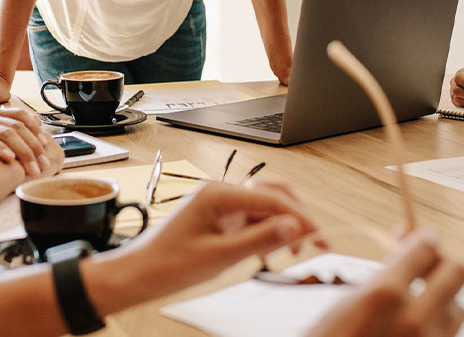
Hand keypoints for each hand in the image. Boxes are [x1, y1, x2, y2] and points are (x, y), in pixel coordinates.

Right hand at [0, 105, 57, 177]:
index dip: (36, 131)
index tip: (45, 146)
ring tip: (31, 168)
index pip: (22, 118)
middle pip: (19, 128)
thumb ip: (12, 127)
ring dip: (23, 153)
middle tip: (42, 165)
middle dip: (34, 148)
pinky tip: (9, 158)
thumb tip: (37, 125)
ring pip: (7, 135)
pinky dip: (0, 149)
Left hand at [95, 178, 318, 300]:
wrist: (141, 273)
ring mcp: (222, 204)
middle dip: (298, 215)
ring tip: (296, 251)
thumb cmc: (170, 263)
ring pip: (266, 205)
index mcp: (219, 193)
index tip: (322, 238)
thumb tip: (295, 227)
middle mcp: (222, 192)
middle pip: (274, 193)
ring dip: (285, 224)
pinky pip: (254, 218)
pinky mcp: (221, 217)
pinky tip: (275, 250)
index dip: (301, 218)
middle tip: (319, 242)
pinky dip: (270, 231)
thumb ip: (260, 240)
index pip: (272, 199)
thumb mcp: (220, 256)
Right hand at [305, 230, 463, 336]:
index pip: (425, 248)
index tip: (422, 237)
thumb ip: (384, 277)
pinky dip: (439, 327)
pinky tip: (416, 326)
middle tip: (427, 262)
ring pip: (459, 307)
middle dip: (443, 261)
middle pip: (458, 271)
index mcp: (385, 294)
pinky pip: (450, 336)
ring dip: (443, 299)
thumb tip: (408, 252)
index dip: (424, 238)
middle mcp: (416, 319)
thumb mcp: (349, 302)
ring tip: (419, 301)